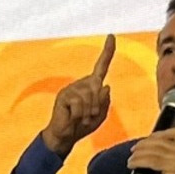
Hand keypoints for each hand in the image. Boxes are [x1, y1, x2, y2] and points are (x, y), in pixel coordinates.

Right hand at [42, 34, 114, 154]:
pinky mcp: (63, 96)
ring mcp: (71, 88)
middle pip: (98, 86)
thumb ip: (105, 102)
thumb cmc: (82, 126)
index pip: (101, 66)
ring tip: (81, 118)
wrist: (65, 137)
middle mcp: (81, 83)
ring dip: (88, 112)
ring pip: (89, 96)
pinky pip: (78, 103)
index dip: (108, 52)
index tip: (111, 36)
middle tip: (89, 117)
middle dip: (97, 105)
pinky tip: (72, 117)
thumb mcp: (100, 115)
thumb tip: (105, 86)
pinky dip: (79, 114)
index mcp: (91, 86)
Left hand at [126, 129, 174, 173]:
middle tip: (133, 150)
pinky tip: (133, 165)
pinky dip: (139, 162)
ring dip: (138, 154)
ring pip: (153, 150)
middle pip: (159, 141)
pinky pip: (151, 161)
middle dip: (144, 144)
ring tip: (130, 160)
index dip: (159, 134)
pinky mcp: (172, 167)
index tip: (148, 140)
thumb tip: (154, 153)